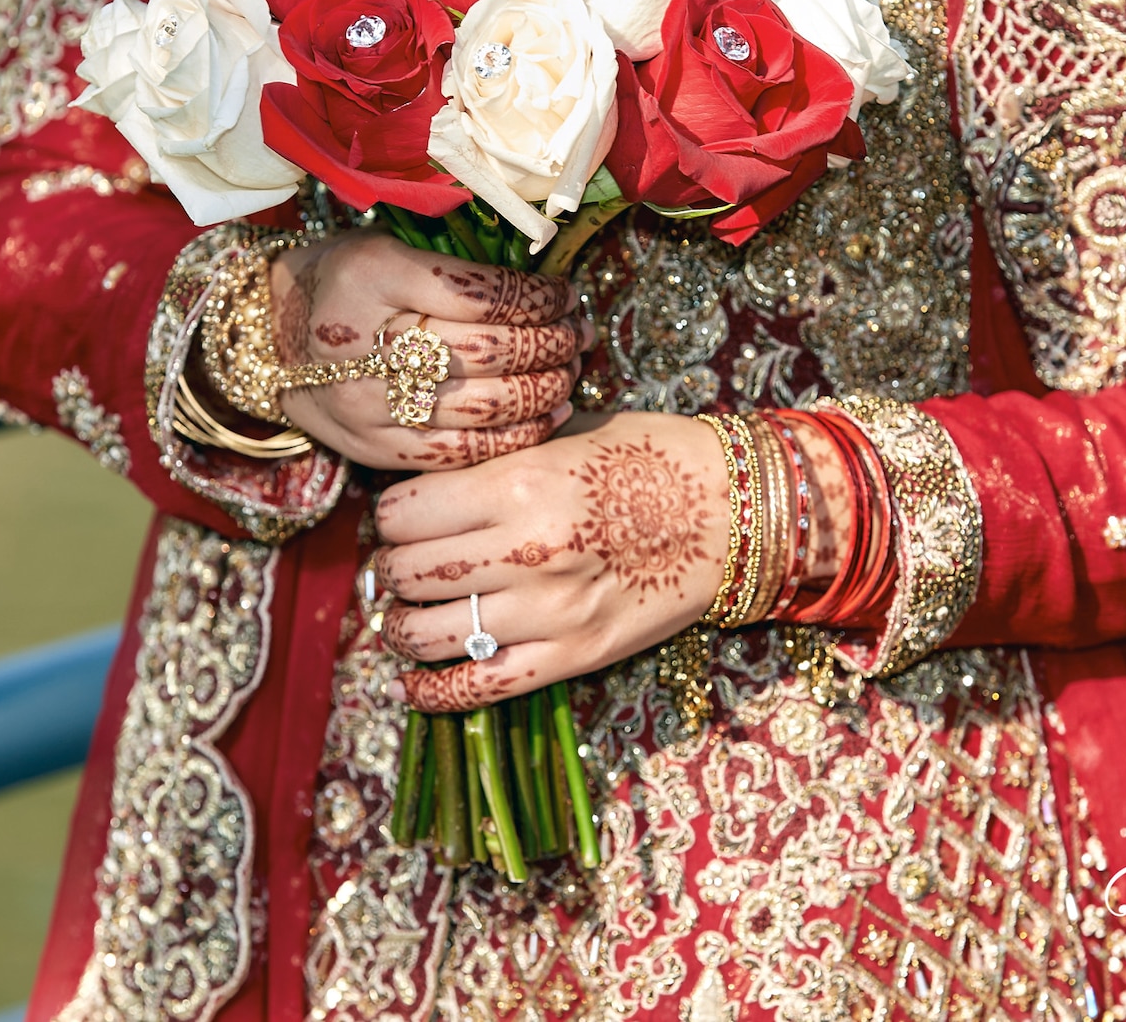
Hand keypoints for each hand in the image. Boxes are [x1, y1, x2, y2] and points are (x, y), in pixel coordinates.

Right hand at [274, 230, 587, 469]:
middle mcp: (367, 342)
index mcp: (373, 276)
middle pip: (490, 352)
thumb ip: (457, 261)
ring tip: (569, 370)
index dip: (538, 297)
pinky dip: (515, 437)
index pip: (482, 293)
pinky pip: (460, 453)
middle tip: (579, 333)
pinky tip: (545, 415)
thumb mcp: (387, 245)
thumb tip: (546, 281)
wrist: (267, 337)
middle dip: (552, 342)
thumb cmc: (342, 281)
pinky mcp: (373, 448)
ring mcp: (368, 403)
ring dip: (545, 389)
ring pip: (485, 406)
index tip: (565, 294)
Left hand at [370, 412, 731, 709]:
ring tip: (403, 616)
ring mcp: (550, 612)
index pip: (403, 512)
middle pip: (409, 572)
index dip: (389, 515)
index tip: (396, 517)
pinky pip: (482, 687)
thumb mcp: (567, 434)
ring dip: (401, 628)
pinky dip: (434, 692)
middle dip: (390, 569)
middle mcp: (526, 551)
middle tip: (397, 564)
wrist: (737, 511)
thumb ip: (497, 456)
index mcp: (519, 483)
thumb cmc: (653, 458)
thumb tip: (428, 480)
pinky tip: (413, 684)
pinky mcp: (575, 656)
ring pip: (430, 634)